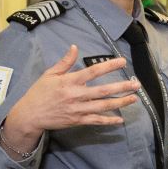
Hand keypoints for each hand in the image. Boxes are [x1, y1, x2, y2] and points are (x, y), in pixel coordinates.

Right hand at [2, 45, 139, 151]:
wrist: (30, 115)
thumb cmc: (39, 92)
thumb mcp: (49, 74)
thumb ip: (64, 62)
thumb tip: (75, 47)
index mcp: (69, 81)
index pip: (93, 71)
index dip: (109, 66)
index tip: (123, 61)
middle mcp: (76, 95)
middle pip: (103, 91)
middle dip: (122, 87)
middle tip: (137, 84)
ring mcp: (78, 109)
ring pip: (103, 106)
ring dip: (120, 103)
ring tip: (134, 98)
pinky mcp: (77, 121)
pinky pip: (96, 121)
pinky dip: (109, 121)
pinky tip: (121, 119)